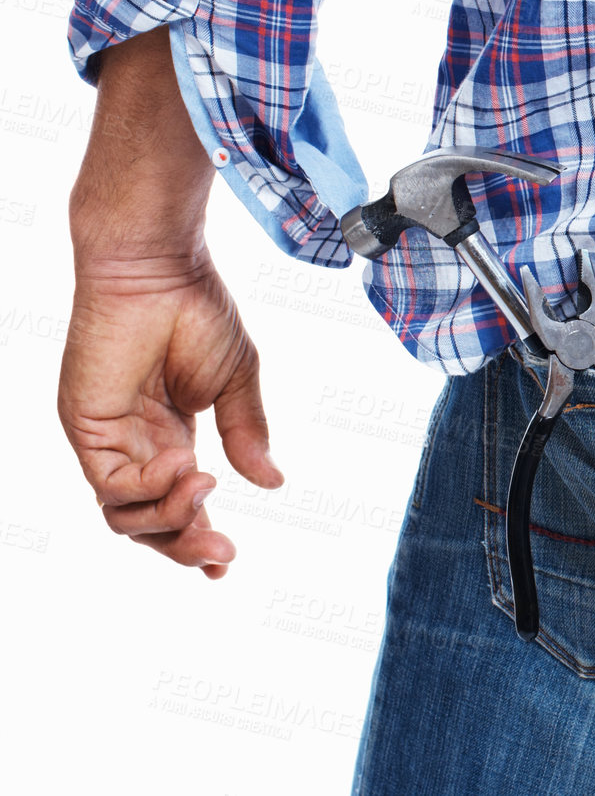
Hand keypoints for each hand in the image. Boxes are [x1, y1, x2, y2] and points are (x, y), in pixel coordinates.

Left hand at [60, 251, 281, 576]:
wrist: (160, 266)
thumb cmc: (196, 308)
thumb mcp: (237, 381)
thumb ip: (247, 434)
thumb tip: (273, 483)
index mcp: (168, 433)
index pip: (175, 503)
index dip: (197, 538)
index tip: (227, 564)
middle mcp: (133, 444)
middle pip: (146, 524)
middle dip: (185, 546)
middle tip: (223, 554)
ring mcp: (106, 437)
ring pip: (124, 515)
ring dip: (170, 520)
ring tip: (208, 491)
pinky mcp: (85, 425)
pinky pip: (111, 484)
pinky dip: (150, 489)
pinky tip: (187, 468)